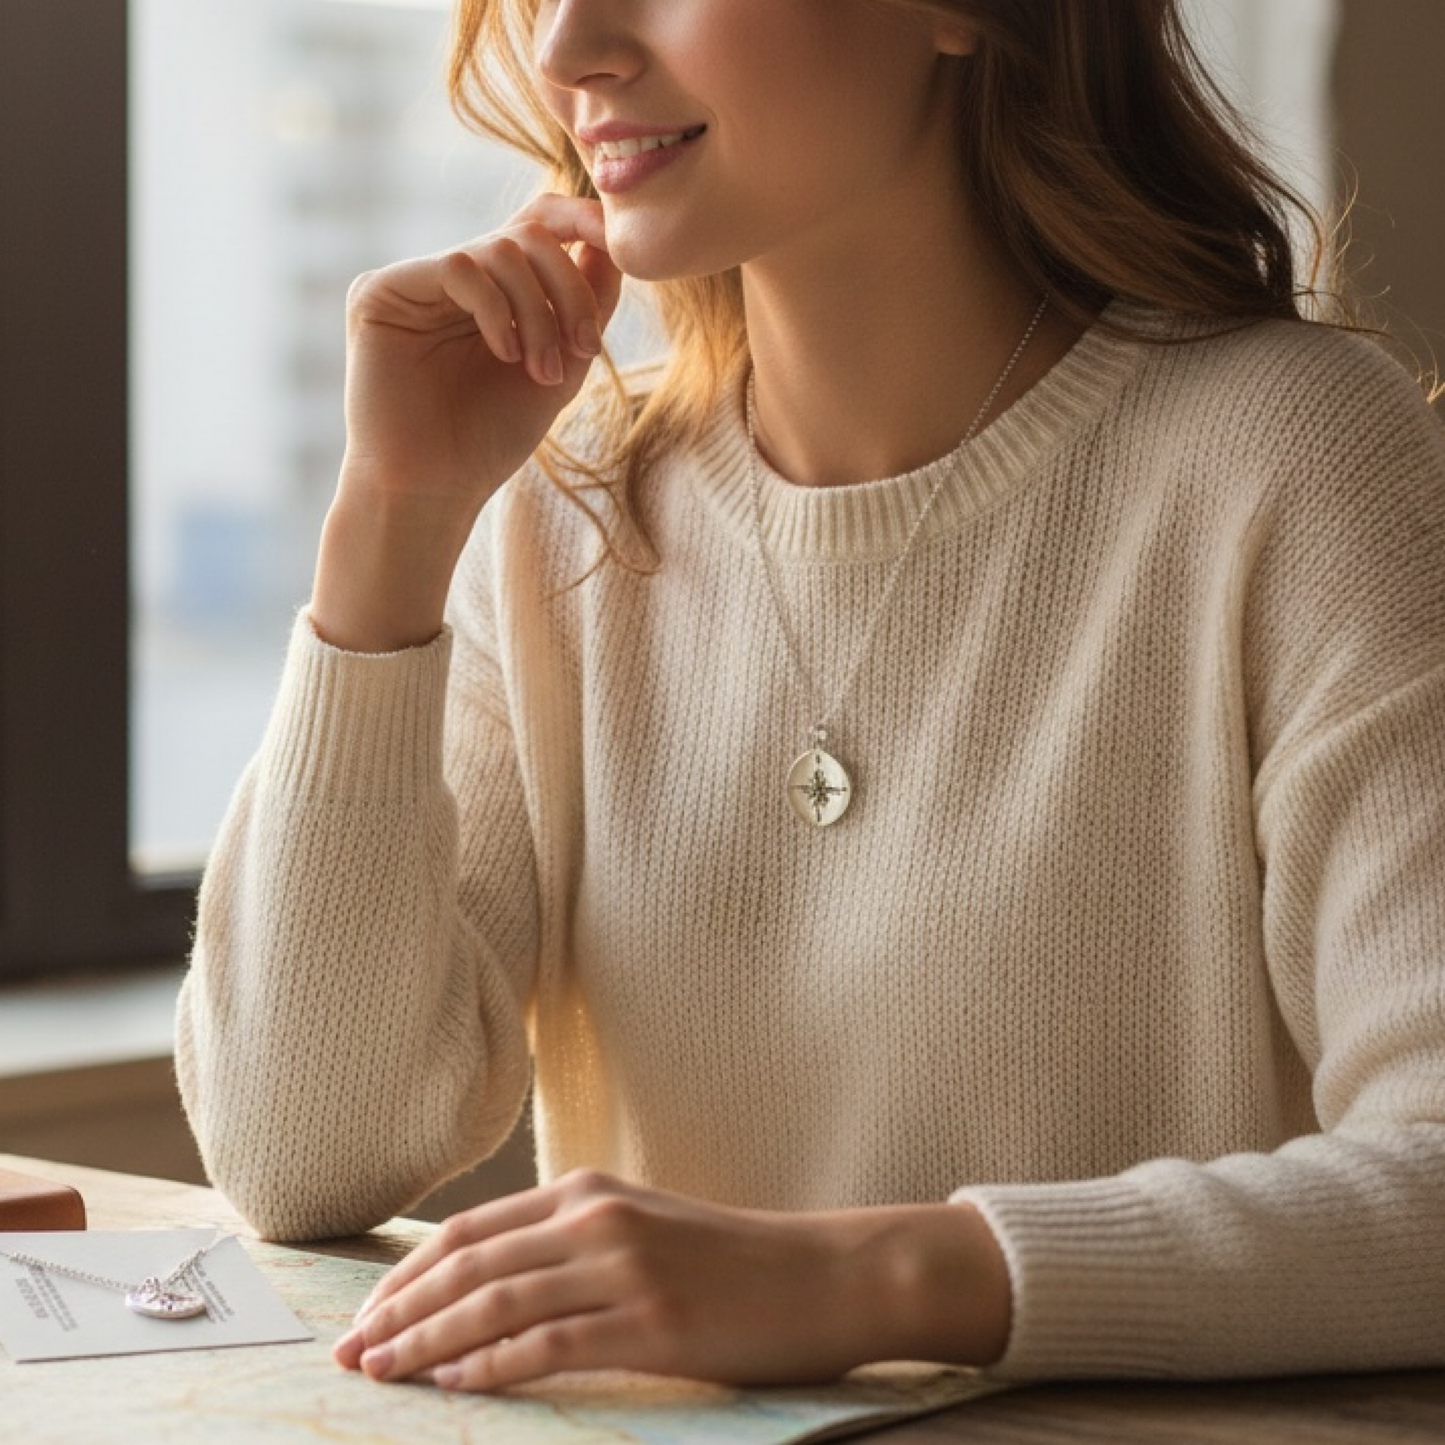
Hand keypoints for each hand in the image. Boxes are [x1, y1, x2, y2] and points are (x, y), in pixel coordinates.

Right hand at [311, 194, 622, 651]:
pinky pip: (458, 267)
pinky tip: (505, 355)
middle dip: (570, 288)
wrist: (435, 489)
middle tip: (584, 349)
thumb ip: (587, 306)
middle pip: (530, 233)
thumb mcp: (562, 366)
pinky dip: (496, 309)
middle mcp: (456, 278)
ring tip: (542, 372)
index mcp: (497, 290)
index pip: (541, 227)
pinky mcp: (380, 291)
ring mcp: (418, 281)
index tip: (619, 246)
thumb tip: (614, 244)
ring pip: (499, 248)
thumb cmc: (491, 439)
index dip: (584, 221)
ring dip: (538, 312)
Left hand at [331, 1170, 1010, 1391]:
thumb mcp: (642, 1230)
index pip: (470, 1232)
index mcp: (586, 1192)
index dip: (408, 1275)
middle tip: (350, 1353)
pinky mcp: (651, 1321)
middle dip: (399, 1311)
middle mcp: (595, 1218)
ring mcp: (623, 1267)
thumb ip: (571, 1245)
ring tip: (382, 1374)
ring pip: (496, 1303)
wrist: (822, 1274)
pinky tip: (455, 1386)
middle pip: (469, 1265)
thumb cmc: (731, 1262)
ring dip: (427, 1341)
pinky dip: (492, 1366)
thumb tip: (491, 1288)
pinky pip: (549, 1344)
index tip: (367, 1316)